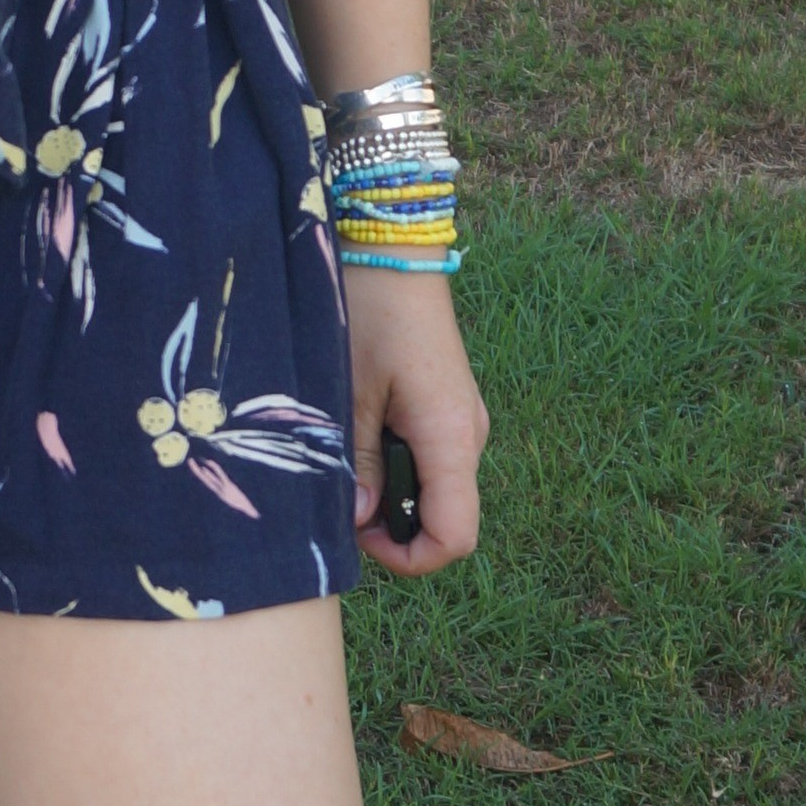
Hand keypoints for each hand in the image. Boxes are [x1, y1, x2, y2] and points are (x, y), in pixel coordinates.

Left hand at [347, 266, 485, 577]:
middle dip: (392, 524)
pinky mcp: (447, 403)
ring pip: (434, 487)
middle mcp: (468, 434)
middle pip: (444, 516)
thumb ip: (355, 461)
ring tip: (344, 457)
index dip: (411, 557)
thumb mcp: (350, 391)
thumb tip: (358, 519)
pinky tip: (359, 432)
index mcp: (450, 436)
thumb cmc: (368, 312)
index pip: (456, 536)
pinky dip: (396, 462)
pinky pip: (429, 456)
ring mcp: (461, 418)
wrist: (392, 247)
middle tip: (338, 495)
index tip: (359, 535)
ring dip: (390, 490)